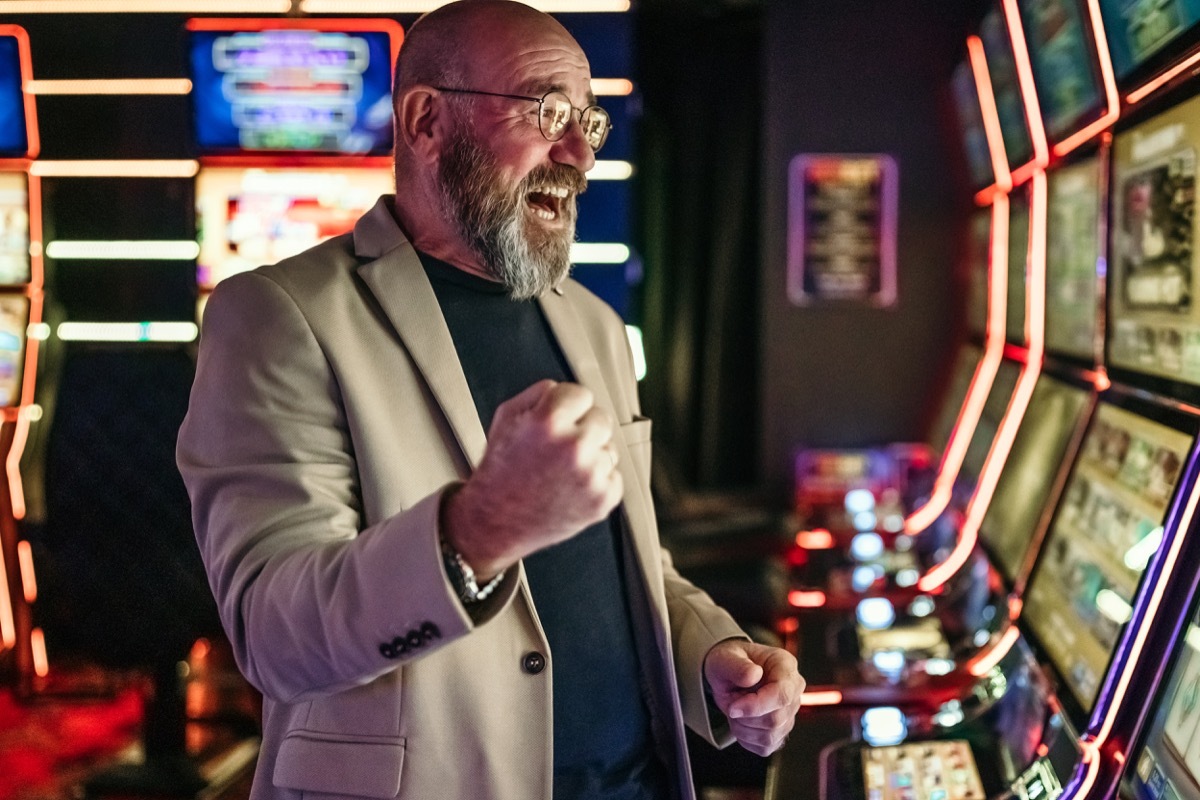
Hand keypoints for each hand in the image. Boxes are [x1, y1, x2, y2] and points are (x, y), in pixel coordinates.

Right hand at [442, 380, 622, 577]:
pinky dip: (596, 481)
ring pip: (609, 448)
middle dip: (582, 428)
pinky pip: (613, 476)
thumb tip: (566, 389)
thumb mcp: (506, 417)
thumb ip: (540, 393)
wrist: (496, 521)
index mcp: (548, 422)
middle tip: (559, 447)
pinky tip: (570, 487)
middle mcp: (573, 447)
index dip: (567, 406)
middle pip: (601, 418)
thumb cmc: (501, 470)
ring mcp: (591, 476)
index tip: (558, 419)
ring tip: (561, 471)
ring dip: (590, 455)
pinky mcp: (602, 500)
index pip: (582, 393)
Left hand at [704, 639, 804, 755]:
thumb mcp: (725, 658)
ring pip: (770, 736)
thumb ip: (737, 666)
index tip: (733, 708)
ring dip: (743, 729)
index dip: (756, 706)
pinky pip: (766, 747)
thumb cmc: (730, 663)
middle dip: (745, 718)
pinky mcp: (781, 731)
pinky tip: (741, 722)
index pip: (782, 694)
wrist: (728, 675)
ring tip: (736, 710)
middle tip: (731, 704)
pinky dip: (746, 739)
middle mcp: (794, 689)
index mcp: (785, 665)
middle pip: (776, 719)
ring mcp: (790, 712)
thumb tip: (754, 675)